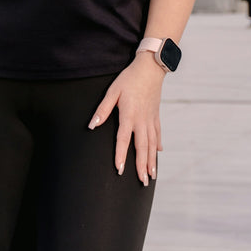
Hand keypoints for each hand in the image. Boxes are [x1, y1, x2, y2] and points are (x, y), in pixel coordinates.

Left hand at [88, 52, 164, 184]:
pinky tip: (158, 153)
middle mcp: (142, 120)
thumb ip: (103, 109)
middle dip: (142, 166)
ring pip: (152, 144)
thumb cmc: (129, 79)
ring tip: (151, 176)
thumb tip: (92, 125)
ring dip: (152, 161)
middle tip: (142, 182)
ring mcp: (151, 118)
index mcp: (129, 115)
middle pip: (142, 147)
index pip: (123, 139)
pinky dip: (157, 144)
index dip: (121, 155)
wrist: (150, 68)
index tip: (119, 170)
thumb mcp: (113, 91)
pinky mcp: (156, 114)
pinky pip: (157, 133)